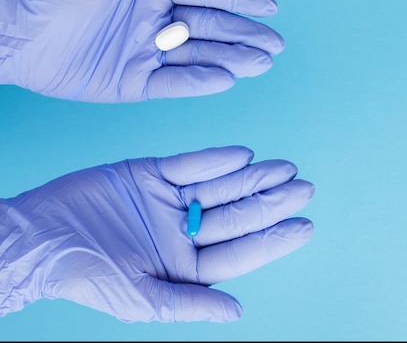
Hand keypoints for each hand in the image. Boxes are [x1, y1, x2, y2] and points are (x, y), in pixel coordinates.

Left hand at [0, 0, 284, 101]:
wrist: (19, 36)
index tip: (270, 6)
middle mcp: (158, 20)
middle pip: (213, 27)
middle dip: (246, 34)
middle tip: (276, 45)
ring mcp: (150, 53)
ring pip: (202, 56)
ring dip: (234, 59)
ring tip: (263, 62)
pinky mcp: (138, 82)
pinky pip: (176, 82)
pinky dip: (201, 82)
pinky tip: (227, 79)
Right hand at [0, 146, 313, 322]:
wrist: (40, 237)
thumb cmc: (87, 277)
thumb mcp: (143, 299)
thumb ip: (192, 302)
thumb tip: (238, 311)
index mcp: (187, 264)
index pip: (241, 251)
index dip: (273, 239)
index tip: (305, 226)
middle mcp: (185, 231)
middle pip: (237, 215)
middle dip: (270, 203)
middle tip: (304, 189)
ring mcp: (171, 201)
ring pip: (221, 187)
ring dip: (252, 177)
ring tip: (285, 168)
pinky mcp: (153, 173)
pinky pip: (190, 164)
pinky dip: (215, 159)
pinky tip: (244, 155)